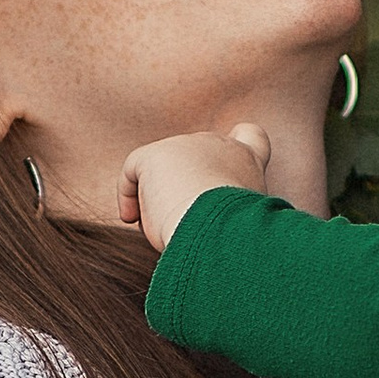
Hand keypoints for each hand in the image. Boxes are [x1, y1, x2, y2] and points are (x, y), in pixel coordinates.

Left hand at [119, 122, 271, 247]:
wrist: (222, 231)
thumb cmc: (234, 240)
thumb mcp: (237, 223)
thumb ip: (219, 211)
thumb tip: (188, 223)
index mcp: (248, 162)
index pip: (250, 137)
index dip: (237, 145)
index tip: (225, 168)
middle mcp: (219, 145)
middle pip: (192, 160)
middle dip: (182, 188)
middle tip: (188, 223)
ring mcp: (186, 144)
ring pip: (162, 175)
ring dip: (160, 202)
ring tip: (170, 227)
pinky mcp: (157, 153)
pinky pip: (133, 171)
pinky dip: (128, 196)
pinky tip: (133, 219)